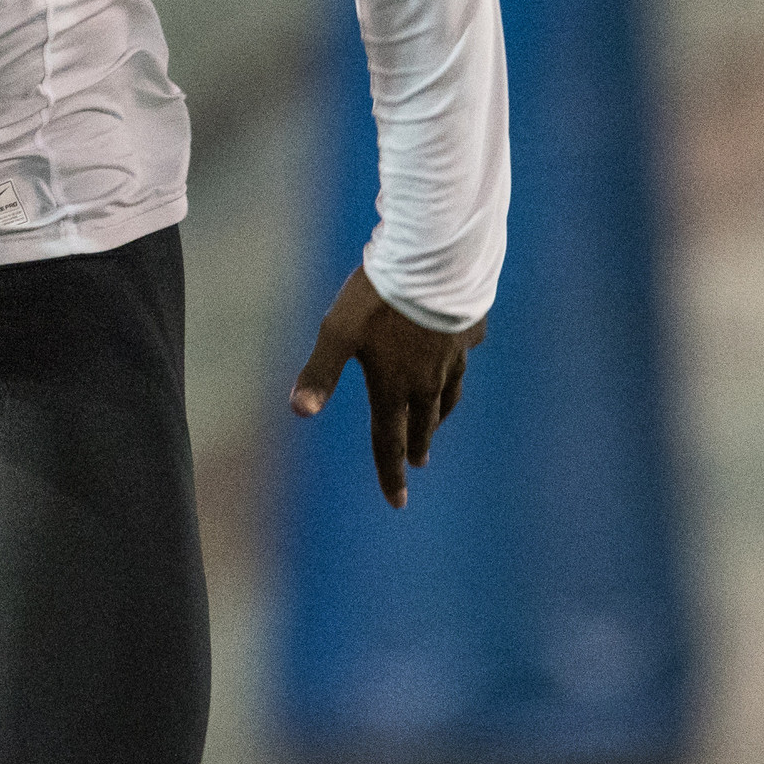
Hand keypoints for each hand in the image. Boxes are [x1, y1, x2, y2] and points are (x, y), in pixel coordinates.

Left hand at [289, 266, 483, 508]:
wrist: (435, 260)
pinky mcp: (466, 331)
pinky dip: (456, 370)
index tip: (398, 503)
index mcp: (394, 386)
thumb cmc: (379, 298)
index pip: (390, 441)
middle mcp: (427, 380)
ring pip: (447, 396)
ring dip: (439, 416)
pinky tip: (455, 364)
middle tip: (416, 464)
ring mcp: (452, 357)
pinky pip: (462, 359)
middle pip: (422, 423)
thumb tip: (297, 411)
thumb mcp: (338, 331)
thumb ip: (319, 372)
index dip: (390, 473)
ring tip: (436, 423)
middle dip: (416, 446)